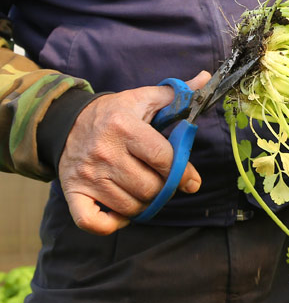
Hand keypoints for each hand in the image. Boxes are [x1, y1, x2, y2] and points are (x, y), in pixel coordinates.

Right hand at [58, 71, 211, 234]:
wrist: (67, 123)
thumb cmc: (116, 113)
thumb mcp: (145, 99)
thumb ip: (178, 94)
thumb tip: (206, 79)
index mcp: (124, 127)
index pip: (163, 159)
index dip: (182, 172)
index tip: (191, 180)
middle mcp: (104, 152)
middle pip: (150, 188)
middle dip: (163, 189)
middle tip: (162, 182)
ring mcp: (88, 175)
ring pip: (130, 207)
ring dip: (143, 204)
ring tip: (143, 190)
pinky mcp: (73, 192)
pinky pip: (95, 223)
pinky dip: (113, 224)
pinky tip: (122, 212)